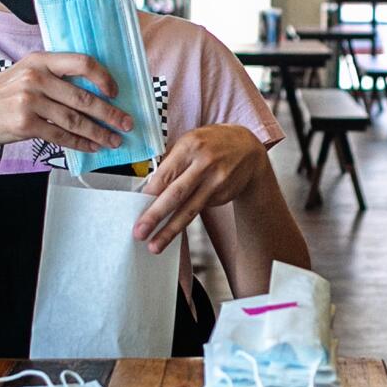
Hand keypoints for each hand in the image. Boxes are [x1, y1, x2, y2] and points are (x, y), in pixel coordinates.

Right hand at [0, 51, 131, 152]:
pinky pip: (60, 135)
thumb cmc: (0, 95)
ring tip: (114, 140)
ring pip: (75, 119)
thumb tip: (92, 90)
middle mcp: (35, 77)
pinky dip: (79, 143)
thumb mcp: (24, 73)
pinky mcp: (24, 124)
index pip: (82, 62)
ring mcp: (29, 101)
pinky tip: (91, 147)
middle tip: (127, 123)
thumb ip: (52, 76)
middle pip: (83, 97)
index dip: (104, 77)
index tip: (116, 91)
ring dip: (99, 132)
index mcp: (39, 60)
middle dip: (110, 113)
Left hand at [133, 124, 269, 253]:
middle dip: (155, 216)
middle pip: (176, 194)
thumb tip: (150, 188)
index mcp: (190, 146)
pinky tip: (174, 225)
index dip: (149, 195)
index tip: (136, 209)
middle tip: (140, 232)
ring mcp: (216, 182)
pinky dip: (184, 218)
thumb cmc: (213, 144)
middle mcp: (204, 164)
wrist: (249, 151)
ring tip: (155, 245)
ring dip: (170, 230)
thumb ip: (173, 161)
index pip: (165, 174)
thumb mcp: (192, 140)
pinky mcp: (222, 195)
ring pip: (189, 210)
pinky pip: (199, 208)